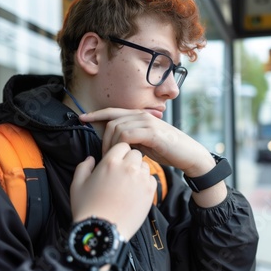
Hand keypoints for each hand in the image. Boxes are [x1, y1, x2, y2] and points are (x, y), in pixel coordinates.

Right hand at [70, 142, 155, 238]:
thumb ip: (83, 167)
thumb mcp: (77, 185)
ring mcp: (141, 179)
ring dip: (138, 170)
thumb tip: (91, 158)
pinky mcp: (149, 191)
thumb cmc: (87, 208)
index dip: (118, 153)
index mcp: (110, 162)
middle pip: (135, 154)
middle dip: (129, 160)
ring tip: (128, 184)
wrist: (102, 231)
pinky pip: (151, 179)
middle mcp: (128, 167)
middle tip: (122, 173)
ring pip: (144, 165)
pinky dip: (145, 182)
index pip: (122, 145)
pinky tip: (135, 192)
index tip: (115, 162)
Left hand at [80, 109, 215, 177]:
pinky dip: (120, 145)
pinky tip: (122, 155)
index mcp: (140, 116)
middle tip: (103, 156)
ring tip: (112, 158)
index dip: (96, 114)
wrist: (189, 155)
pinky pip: (127, 135)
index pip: (113, 111)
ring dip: (110, 144)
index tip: (81, 118)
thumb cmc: (168, 151)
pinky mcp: (152, 132)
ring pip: (117, 128)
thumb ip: (132, 140)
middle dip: (103, 138)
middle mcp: (142, 115)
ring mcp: (147, 122)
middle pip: (112, 121)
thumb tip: (116, 145)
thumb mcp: (146, 143)